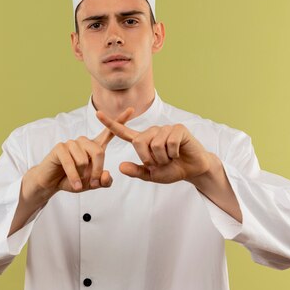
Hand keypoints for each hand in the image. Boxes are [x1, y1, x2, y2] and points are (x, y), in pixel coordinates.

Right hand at [28, 107, 134, 195]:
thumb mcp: (92, 184)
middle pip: (99, 151)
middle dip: (96, 170)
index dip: (120, 121)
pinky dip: (74, 177)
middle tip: (93, 184)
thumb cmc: (73, 180)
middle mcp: (84, 142)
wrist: (51, 183)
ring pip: (83, 159)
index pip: (109, 132)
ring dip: (82, 175)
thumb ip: (103, 182)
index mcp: (94, 147)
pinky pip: (71, 162)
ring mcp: (71, 143)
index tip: (132, 110)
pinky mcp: (60, 147)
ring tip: (77, 180)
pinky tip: (74, 184)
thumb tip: (107, 174)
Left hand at [95, 109, 212, 184]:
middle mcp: (152, 132)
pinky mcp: (178, 129)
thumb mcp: (152, 175)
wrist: (192, 170)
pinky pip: (170, 142)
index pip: (123, 132)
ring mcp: (165, 128)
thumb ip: (137, 171)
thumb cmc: (172, 170)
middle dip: (149, 159)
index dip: (111, 123)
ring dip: (164, 158)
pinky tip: (179, 153)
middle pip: (139, 142)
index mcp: (143, 141)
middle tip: (160, 163)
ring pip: (156, 144)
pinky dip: (174, 153)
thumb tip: (121, 166)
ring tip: (171, 158)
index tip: (97, 113)